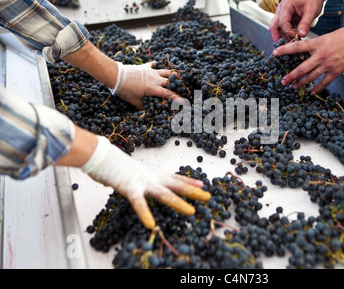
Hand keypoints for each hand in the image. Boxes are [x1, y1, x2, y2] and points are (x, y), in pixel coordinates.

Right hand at [81, 136, 210, 228]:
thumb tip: (146, 184)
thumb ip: (142, 179)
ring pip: (164, 194)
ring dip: (178, 203)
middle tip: (208, 197)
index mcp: (152, 174)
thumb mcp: (133, 172)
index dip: (189, 182)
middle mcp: (151, 177)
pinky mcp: (129, 187)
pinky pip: (138, 202)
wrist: (100, 154)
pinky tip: (151, 224)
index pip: (174, 178)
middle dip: (193, 192)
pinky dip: (145, 213)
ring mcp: (141, 182)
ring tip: (191, 212)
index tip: (202, 185)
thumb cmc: (114, 164)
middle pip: (176, 185)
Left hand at [112, 61, 181, 108]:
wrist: (117, 75)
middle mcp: (155, 79)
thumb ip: (142, 106)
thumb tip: (146, 110)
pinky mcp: (144, 67)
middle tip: (182, 86)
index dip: (176, 98)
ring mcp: (150, 72)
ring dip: (171, 73)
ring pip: (165, 71)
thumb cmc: (125, 90)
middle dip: (177, 84)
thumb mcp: (134, 101)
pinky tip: (156, 64)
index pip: (168, 94)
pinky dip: (155, 65)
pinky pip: (152, 65)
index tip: (183, 101)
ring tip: (177, 74)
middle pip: (170, 81)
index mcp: (154, 89)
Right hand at [253, 0, 279, 12]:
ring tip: (272, 11)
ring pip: (260, 4)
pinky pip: (259, 3)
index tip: (276, 9)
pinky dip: (264, 7)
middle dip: (269, 8)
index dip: (272, 5)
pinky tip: (269, 9)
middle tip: (275, 12)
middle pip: (262, 2)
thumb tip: (276, 5)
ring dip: (266, 9)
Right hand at [270, 0, 324, 40]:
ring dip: (283, 37)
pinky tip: (294, 39)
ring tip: (292, 43)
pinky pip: (282, 29)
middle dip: (278, 37)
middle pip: (274, 26)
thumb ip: (306, 23)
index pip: (282, 22)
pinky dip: (287, 35)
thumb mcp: (312, 10)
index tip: (296, 37)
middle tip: (284, 47)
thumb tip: (301, 35)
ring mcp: (282, 15)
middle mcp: (281, 10)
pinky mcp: (285, 19)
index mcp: (286, 6)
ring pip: (277, 29)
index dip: (288, 31)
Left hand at [272, 27, 343, 94]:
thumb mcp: (328, 36)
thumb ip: (317, 44)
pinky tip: (312, 92)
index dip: (285, 50)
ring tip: (294, 87)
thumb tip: (308, 50)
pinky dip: (318, 88)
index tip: (275, 53)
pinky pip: (325, 82)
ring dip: (301, 83)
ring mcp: (328, 64)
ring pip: (311, 77)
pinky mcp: (336, 71)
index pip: (297, 47)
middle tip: (283, 81)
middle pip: (301, 68)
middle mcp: (320, 55)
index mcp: (317, 44)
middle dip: (291, 76)